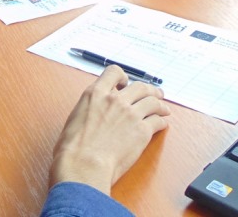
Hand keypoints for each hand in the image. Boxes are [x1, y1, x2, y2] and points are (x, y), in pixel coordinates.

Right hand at [50, 65, 169, 194]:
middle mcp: (115, 100)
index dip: (122, 76)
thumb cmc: (74, 147)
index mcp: (96, 94)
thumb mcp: (75, 116)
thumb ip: (91, 106)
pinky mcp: (142, 130)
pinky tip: (162, 124)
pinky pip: (158, 121)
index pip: (113, 72)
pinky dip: (162, 121)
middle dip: (150, 89)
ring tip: (164, 108)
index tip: (126, 83)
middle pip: (140, 86)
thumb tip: (98, 109)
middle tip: (155, 94)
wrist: (84, 164)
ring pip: (153, 102)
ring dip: (160, 104)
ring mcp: (130, 114)